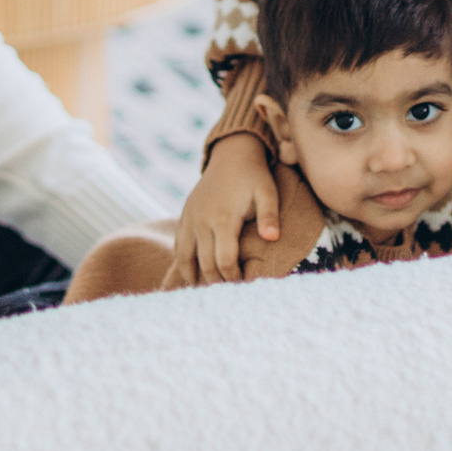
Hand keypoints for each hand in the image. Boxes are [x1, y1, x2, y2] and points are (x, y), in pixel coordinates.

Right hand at [167, 133, 280, 285]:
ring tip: (208, 292)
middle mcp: (202, 221)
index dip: (233, 278)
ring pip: (185, 259)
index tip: (243, 286)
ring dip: (196, 278)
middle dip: (217, 283)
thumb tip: (273, 238)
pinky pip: (179, 247)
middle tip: (228, 296)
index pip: (224, 261)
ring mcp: (190, 218)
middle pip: (205, 265)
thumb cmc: (254, 176)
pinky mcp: (185, 215)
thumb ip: (270, 216)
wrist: (231, 154)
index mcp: (223, 218)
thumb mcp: (267, 192)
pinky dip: (184, 264)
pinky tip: (193, 276)